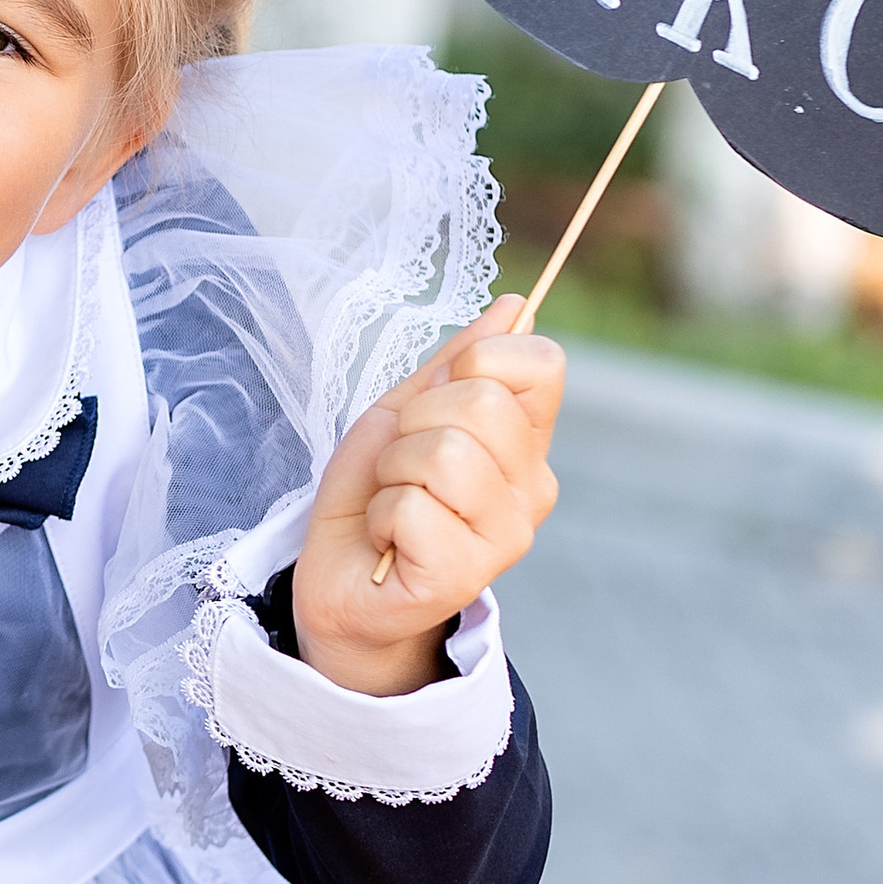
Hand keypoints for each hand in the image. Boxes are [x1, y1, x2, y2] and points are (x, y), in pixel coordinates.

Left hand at [291, 297, 562, 698]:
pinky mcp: (464, 576)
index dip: (480, 358)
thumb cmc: (374, 492)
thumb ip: (457, 364)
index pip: (542, 364)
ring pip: (445, 454)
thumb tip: (515, 305)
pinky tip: (387, 539)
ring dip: (393, 470)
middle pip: (483, 402)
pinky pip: (411, 507)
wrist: (339, 578)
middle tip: (400, 461)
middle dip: (415, 420)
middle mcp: (532, 488)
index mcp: (525, 440)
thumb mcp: (405, 411)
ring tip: (393, 499)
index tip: (439, 392)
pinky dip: (379, 514)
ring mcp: (506, 536)